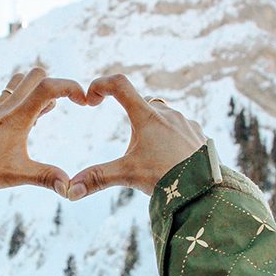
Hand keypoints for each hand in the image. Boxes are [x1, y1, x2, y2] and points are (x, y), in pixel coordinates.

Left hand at [0, 68, 85, 196]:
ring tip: (44, 114)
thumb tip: (71, 187)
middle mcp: (6, 107)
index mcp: (17, 116)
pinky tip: (20, 121)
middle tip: (62, 108)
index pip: (48, 86)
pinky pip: (3, 97)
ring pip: (18, 83)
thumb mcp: (17, 175)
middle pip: (34, 75)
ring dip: (35, 91)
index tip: (85, 101)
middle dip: (55, 85)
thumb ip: (47, 178)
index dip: (71, 87)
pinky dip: (17, 101)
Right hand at [67, 74, 205, 199]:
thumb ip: (98, 178)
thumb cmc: (166, 178)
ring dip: (153, 127)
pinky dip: (171, 138)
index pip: (120, 84)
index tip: (91, 99)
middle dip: (130, 116)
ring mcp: (185, 122)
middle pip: (141, 102)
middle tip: (130, 145)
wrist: (205, 189)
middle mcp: (167, 113)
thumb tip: (70, 190)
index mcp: (147, 116)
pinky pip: (180, 128)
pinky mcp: (198, 134)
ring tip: (151, 156)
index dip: (101, 85)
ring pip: (162, 115)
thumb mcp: (128, 175)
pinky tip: (171, 158)